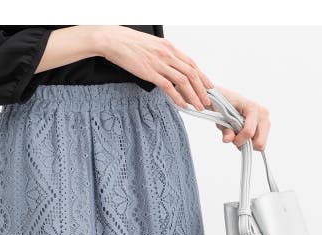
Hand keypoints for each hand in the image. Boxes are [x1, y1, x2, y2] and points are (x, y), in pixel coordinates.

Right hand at [90, 26, 213, 109]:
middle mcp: (168, 54)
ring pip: (183, 81)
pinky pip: (168, 87)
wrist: (114, 40)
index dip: (202, 76)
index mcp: (169, 47)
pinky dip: (178, 97)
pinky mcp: (150, 72)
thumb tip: (166, 65)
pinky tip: (183, 105)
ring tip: (199, 106)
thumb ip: (161, 55)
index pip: (191, 63)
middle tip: (207, 101)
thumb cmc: (128, 43)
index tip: (208, 87)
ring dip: (193, 95)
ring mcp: (160, 63)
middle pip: (191, 73)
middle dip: (202, 89)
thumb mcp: (151, 46)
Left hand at [212, 86, 270, 150]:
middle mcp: (262, 113)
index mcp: (252, 108)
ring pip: (261, 144)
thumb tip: (227, 140)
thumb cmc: (225, 107)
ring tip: (240, 135)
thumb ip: (225, 129)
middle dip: (246, 144)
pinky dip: (252, 142)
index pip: (249, 132)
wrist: (229, 99)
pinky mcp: (266, 125)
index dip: (239, 140)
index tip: (231, 138)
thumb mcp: (221, 117)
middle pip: (259, 142)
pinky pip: (261, 142)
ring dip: (249, 144)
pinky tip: (245, 135)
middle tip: (237, 139)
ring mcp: (266, 119)